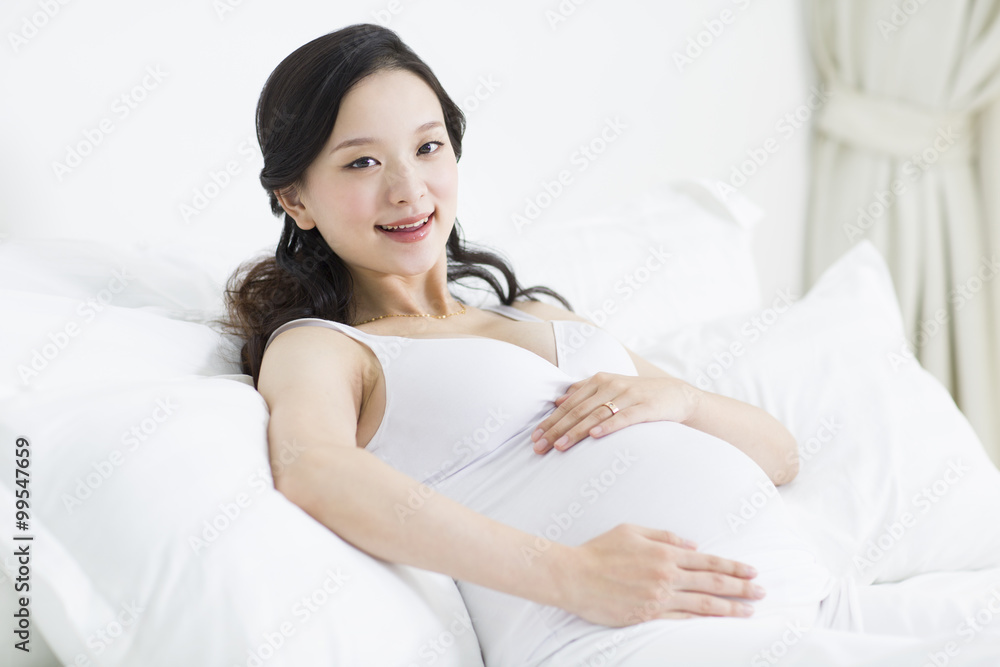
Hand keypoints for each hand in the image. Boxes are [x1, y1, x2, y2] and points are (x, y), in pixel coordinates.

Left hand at [530, 372, 700, 453]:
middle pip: (577, 411)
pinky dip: (609, 426)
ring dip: (576, 432)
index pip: (568, 404)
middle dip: (556, 430)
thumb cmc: (637, 395)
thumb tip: (558, 401)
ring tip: (560, 446)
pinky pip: (624, 417)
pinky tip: (595, 436)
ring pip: (596, 415)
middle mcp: (610, 385)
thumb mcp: (610, 388)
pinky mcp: (645, 407)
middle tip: (539, 447)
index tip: (534, 437)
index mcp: (598, 381)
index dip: (550, 421)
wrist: (675, 394)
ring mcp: (628, 396)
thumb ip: (584, 391)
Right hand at [553, 524, 764, 626]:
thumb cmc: (600, 550)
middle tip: (762, 591)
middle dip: (741, 588)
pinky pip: (681, 619)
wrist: (574, 576)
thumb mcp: (631, 530)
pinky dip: (702, 621)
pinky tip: (717, 621)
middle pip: (712, 583)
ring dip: (730, 608)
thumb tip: (692, 546)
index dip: (732, 567)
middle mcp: (666, 576)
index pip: (707, 561)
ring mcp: (658, 598)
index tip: (752, 571)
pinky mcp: (648, 615)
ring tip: (749, 611)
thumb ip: (665, 536)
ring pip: (703, 605)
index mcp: (664, 553)